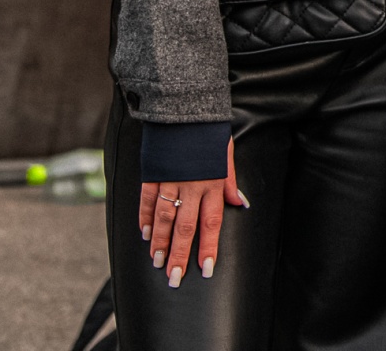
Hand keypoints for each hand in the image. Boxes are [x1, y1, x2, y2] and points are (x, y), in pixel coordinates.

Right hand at [141, 138, 249, 286]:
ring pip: (165, 219)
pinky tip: (146, 235)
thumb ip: (230, 182)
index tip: (206, 270)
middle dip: (180, 255)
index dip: (209, 248)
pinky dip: (146, 219)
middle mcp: (192, 186)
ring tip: (158, 262)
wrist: (185, 107)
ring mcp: (170, 181)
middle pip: (186, 228)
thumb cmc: (209, 132)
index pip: (212, 223)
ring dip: (161, 243)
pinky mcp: (152, 174)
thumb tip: (240, 204)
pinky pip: (147, 201)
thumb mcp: (226, 155)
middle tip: (175, 278)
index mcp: (213, 182)